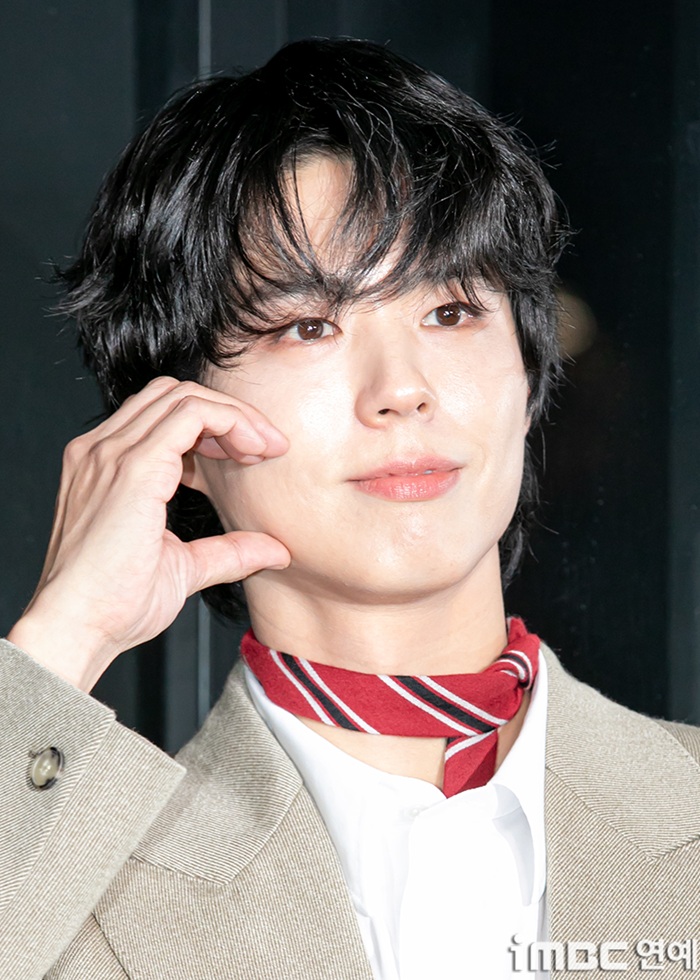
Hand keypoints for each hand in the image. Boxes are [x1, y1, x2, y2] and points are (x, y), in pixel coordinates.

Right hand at [7, 377, 290, 690]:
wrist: (77, 629)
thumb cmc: (113, 605)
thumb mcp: (183, 568)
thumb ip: (227, 551)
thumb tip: (274, 549)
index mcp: (105, 466)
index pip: (163, 415)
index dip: (213, 426)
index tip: (250, 455)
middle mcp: (102, 450)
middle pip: (175, 395)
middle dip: (228, 414)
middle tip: (266, 448)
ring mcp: (111, 453)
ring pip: (185, 396)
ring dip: (233, 416)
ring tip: (263, 449)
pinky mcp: (132, 467)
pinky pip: (191, 415)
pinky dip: (229, 422)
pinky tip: (251, 450)